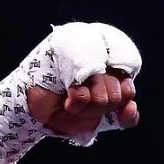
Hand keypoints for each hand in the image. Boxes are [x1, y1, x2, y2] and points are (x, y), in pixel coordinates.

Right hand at [0, 21, 142, 163]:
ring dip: (89, 107)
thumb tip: (131, 107)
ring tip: (72, 100)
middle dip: (103, 106)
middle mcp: (97, 47)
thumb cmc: (66, 110)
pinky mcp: (63, 53)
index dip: (124, 94)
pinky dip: (79, 104)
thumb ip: (124, 115)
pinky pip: (85, 91)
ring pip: (107, 92)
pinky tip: (68, 99)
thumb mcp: (101, 116)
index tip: (113, 104)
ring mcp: (81, 47)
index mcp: (110, 58)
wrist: (33, 113)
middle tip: (84, 102)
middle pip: (122, 89)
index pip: (130, 71)